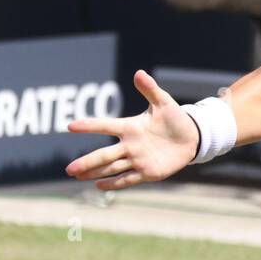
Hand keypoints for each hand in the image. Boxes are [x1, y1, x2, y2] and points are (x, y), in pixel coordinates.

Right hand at [64, 69, 199, 190]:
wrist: (191, 137)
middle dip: (87, 162)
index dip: (89, 126)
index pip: (106, 126)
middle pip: (104, 155)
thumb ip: (150, 89)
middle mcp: (130, 145)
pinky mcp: (148, 172)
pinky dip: (114, 183)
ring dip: (94, 172)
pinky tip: (99, 186)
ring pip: (111, 167)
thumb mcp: (163, 102)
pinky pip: (128, 179)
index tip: (70, 126)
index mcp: (130, 127)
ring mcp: (137, 160)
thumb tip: (139, 73)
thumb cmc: (175, 118)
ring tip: (76, 176)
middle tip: (69, 169)